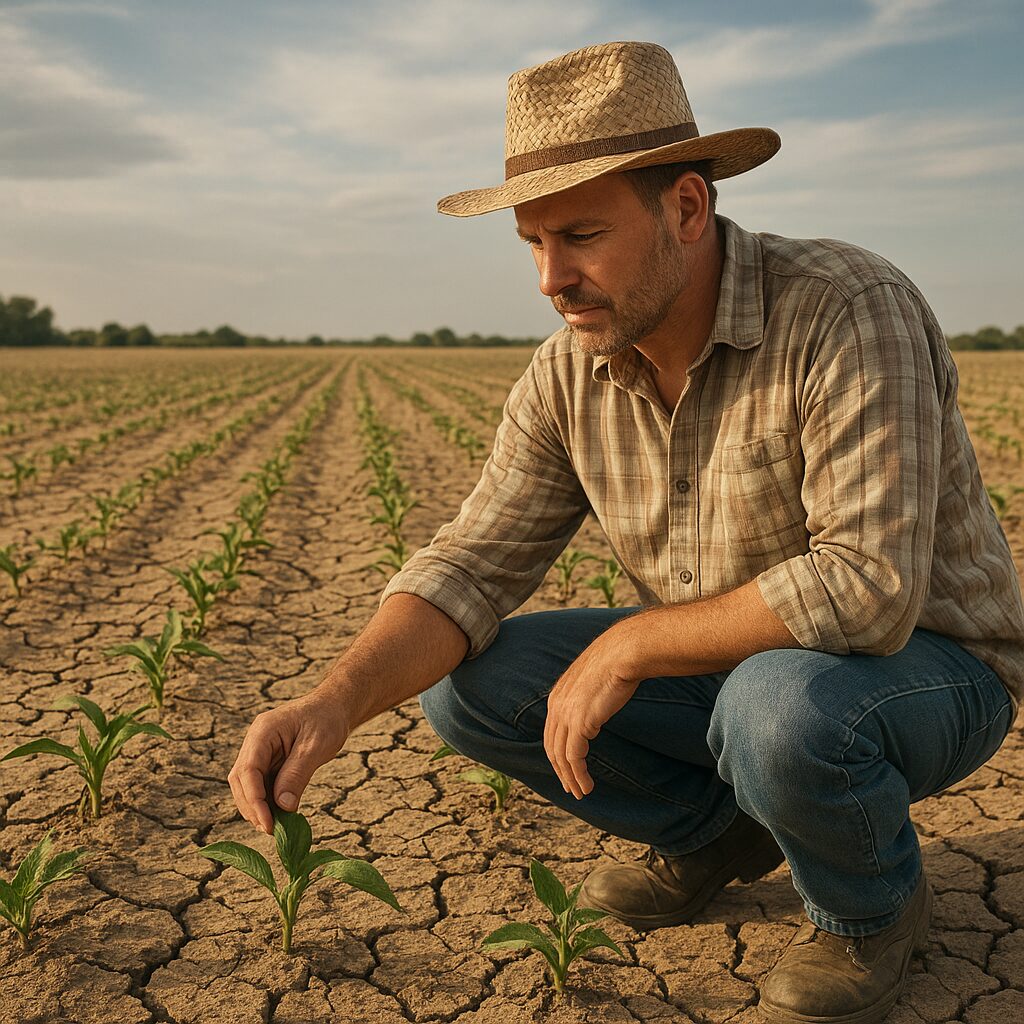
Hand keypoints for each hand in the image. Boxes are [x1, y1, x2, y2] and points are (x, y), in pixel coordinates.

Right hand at [228, 689, 349, 833]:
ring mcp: (260, 751)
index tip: (267, 824)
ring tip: (275, 827)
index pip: (248, 771)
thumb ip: (297, 774)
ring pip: (248, 785)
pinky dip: (268, 801)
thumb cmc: (327, 719)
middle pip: (241, 780)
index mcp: (263, 731)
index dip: (254, 800)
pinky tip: (280, 815)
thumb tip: (283, 806)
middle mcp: (255, 742)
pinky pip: (262, 784)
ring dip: (258, 807)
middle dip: (252, 807)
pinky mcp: (269, 760)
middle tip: (270, 830)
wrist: (335, 707)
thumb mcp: (316, 746)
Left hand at [543, 623, 641, 799]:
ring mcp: (566, 715)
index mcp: (557, 697)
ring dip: (571, 778)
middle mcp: (556, 706)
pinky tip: (587, 785)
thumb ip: (587, 696)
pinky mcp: (580, 723)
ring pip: (561, 756)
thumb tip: (596, 705)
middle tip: (571, 788)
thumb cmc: (615, 664)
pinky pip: (574, 757)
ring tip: (581, 792)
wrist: (623, 653)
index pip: (551, 733)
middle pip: (552, 747)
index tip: (567, 770)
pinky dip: (579, 775)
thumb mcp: (593, 681)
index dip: (557, 754)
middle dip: (560, 771)